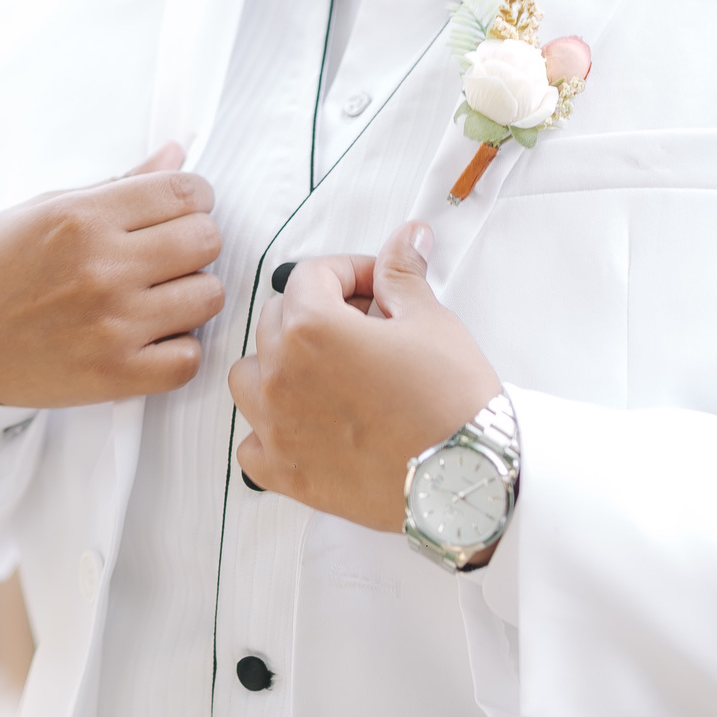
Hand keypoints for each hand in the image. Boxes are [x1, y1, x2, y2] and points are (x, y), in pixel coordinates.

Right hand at [0, 142, 224, 406]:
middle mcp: (101, 268)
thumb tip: (176, 154)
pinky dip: (180, 349)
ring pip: (208, 296)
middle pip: (206, 240)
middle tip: (169, 254)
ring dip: (192, 294)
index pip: (185, 192)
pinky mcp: (115, 376)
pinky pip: (190, 358)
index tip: (181, 210)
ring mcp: (112, 325)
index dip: (194, 198)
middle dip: (195, 241)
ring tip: (160, 296)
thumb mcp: (44, 209)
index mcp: (82, 218)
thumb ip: (118, 184)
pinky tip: (154, 337)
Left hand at [229, 223, 500, 531]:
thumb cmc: (452, 402)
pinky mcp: (286, 473)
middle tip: (364, 328)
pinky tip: (306, 427)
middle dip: (317, 313)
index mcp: (311, 328)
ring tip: (324, 373)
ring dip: (279, 365)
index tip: (377, 287)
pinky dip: (270, 432)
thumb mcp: (431, 321)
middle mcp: (281, 375)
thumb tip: (405, 239)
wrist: (467, 477)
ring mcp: (276, 427)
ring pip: (249, 376)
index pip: (311, 275)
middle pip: (276, 319)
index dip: (350, 272)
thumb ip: (402, 275)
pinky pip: (251, 445)